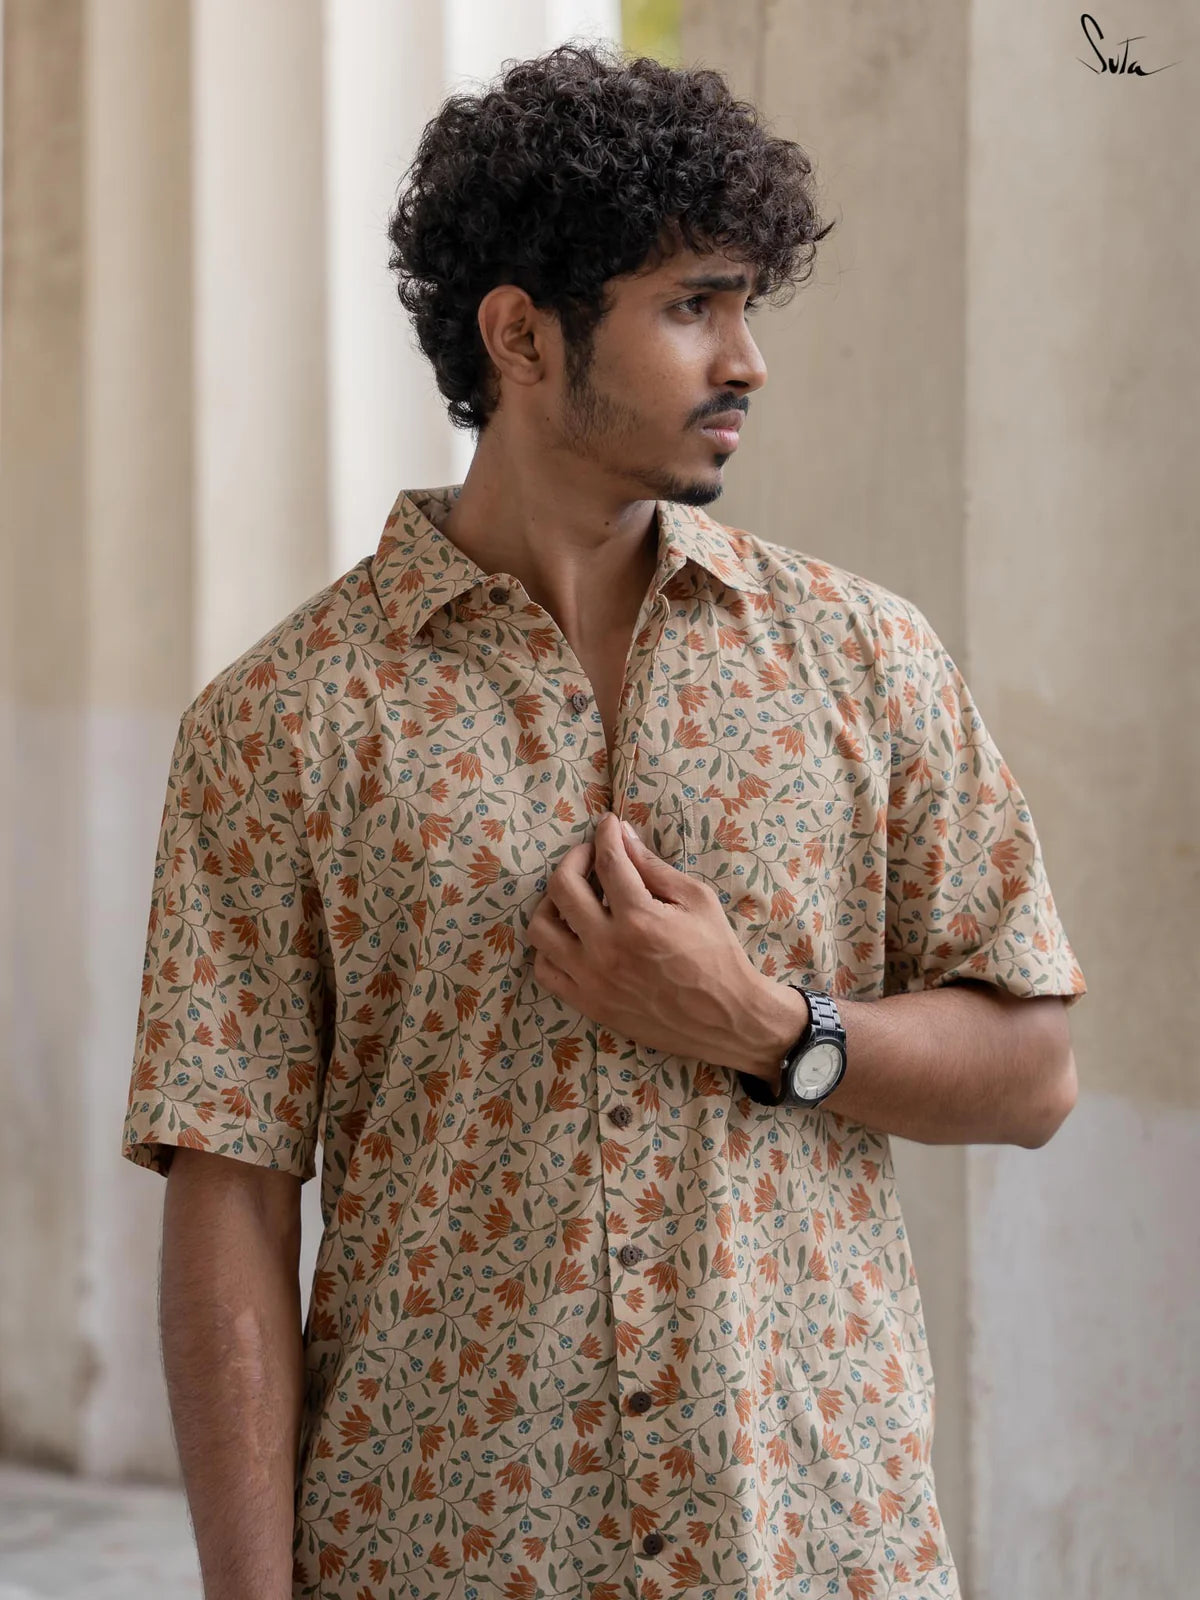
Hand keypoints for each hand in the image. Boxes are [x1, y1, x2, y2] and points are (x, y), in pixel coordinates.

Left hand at [525, 810, 775, 1072]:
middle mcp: (607, 948)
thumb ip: (655, 867)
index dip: (605, 834)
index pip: (608, 861)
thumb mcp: (697, 900)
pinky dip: (550, 946)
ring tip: (573, 895)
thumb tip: (623, 837)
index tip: (608, 824)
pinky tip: (571, 934)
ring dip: (552, 901)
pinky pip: (545, 969)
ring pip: (541, 928)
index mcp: (639, 918)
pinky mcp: (588, 1003)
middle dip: (574, 858)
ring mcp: (592, 979)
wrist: (726, 1018)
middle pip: (562, 887)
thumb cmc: (718, 954)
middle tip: (590, 855)